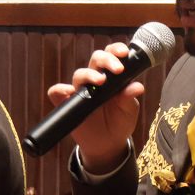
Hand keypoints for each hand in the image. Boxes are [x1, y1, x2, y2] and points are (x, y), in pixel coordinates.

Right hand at [46, 42, 143, 173]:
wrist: (108, 144)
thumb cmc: (120, 122)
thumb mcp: (129, 111)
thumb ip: (130, 98)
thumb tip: (136, 87)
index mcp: (112, 77)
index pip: (112, 56)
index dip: (116, 50)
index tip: (124, 53)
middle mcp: (95, 79)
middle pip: (95, 60)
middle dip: (105, 60)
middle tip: (117, 70)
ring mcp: (80, 91)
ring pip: (79, 74)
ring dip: (88, 75)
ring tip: (100, 81)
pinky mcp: (67, 104)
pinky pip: (57, 93)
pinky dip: (60, 90)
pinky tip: (68, 93)